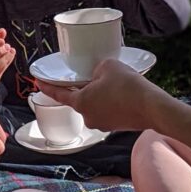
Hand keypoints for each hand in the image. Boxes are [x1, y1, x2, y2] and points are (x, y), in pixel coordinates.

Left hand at [37, 58, 166, 131]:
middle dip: (85, 87)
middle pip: (80, 99)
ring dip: (100, 95)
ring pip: (96, 104)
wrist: (152, 107)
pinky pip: (108, 110)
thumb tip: (99, 74)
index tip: (38, 83)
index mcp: (80, 103)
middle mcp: (88, 116)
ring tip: (116, 83)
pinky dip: (111, 102)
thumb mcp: (108, 66)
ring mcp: (102, 123)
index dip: (47, 87)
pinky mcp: (116, 125)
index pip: (58, 94)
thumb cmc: (128, 86)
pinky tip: (122, 93)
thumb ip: (97, 68)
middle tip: (97, 75)